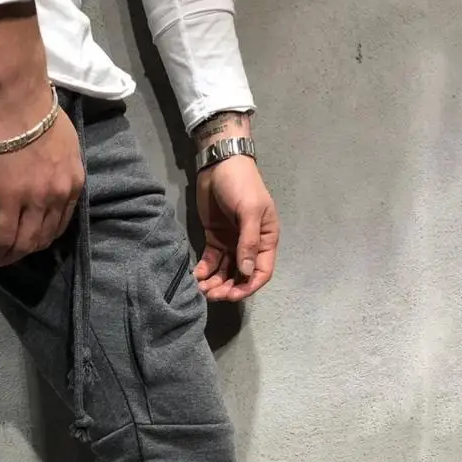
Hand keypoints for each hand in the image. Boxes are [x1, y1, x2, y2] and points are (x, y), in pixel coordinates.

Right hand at [0, 2, 84, 267]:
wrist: (18, 93)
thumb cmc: (36, 106)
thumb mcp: (64, 141)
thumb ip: (61, 165)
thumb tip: (49, 176)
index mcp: (74, 181)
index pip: (61, 223)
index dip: (44, 238)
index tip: (30, 242)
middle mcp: (60, 194)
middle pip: (44, 237)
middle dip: (27, 252)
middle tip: (10, 255)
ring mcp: (36, 198)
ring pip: (25, 241)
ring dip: (10, 255)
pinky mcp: (10, 197)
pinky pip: (5, 235)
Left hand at [191, 111, 279, 300]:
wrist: (219, 165)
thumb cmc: (241, 185)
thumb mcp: (250, 211)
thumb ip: (248, 242)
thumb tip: (246, 271)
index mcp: (265, 239)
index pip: (262, 271)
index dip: (249, 286)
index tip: (233, 295)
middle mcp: (249, 245)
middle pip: (241, 275)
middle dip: (228, 288)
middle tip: (211, 295)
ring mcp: (231, 242)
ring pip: (225, 271)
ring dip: (215, 283)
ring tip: (201, 289)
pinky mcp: (215, 238)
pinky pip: (211, 261)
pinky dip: (205, 270)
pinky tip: (196, 275)